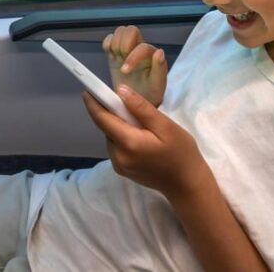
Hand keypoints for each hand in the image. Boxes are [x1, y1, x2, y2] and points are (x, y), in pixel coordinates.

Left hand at [82, 85, 207, 198]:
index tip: (87, 89)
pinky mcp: (122, 170)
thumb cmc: (181, 152)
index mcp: (128, 143)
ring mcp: (119, 165)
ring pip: (111, 137)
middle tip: (125, 101)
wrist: (186, 185)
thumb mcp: (165, 126)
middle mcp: (118, 156)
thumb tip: (120, 91)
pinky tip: (139, 135)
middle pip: (106, 128)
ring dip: (118, 125)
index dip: (93, 103)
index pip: (102, 119)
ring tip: (138, 121)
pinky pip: (116, 146)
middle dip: (111, 112)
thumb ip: (141, 108)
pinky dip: (122, 136)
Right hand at [103, 25, 167, 106]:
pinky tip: (110, 56)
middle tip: (121, 60)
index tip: (125, 71)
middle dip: (123, 44)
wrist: (136, 102)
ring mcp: (126, 48)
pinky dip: (107, 44)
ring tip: (116, 59)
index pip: (142, 46)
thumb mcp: (157, 84)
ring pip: (120, 31)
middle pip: (131, 30)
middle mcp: (139, 47)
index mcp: (151, 54)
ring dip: (115, 43)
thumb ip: (160, 68)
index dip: (132, 57)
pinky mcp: (115, 52)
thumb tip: (160, 52)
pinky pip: (110, 38)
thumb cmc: (149, 93)